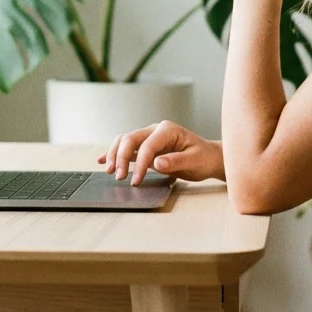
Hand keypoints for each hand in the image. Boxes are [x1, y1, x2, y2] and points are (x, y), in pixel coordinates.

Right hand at [97, 120, 223, 184]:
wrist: (208, 158)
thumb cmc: (203, 158)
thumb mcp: (194, 160)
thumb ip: (176, 161)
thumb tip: (156, 162)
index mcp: (167, 130)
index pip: (147, 145)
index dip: (139, 163)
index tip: (136, 180)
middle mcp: (155, 130)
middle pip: (130, 139)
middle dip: (121, 157)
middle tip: (119, 177)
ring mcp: (149, 138)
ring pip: (124, 141)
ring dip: (115, 155)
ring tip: (111, 171)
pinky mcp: (146, 148)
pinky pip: (126, 148)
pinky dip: (114, 153)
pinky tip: (102, 160)